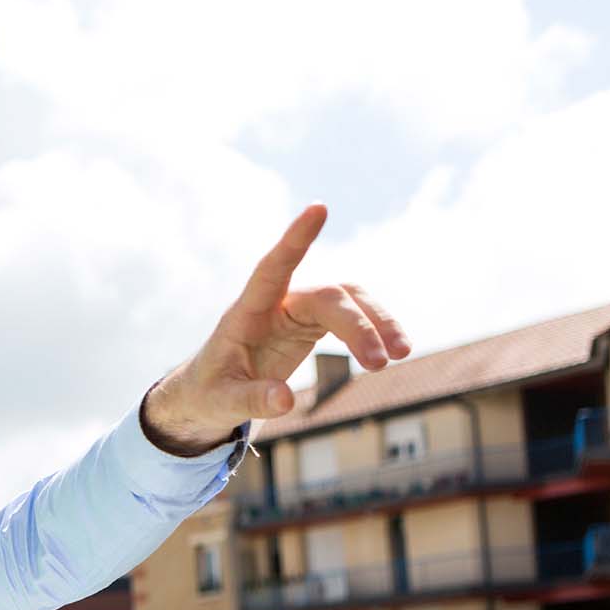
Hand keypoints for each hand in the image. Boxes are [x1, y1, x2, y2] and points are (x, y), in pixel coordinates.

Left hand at [143, 204, 412, 453]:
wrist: (208, 396)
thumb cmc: (209, 394)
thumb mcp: (222, 403)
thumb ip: (251, 401)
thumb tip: (286, 402)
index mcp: (246, 313)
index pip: (272, 268)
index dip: (294, 239)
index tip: (318, 207)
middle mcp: (276, 304)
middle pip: (328, 297)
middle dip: (359, 324)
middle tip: (382, 363)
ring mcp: (296, 311)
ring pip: (348, 301)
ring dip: (377, 323)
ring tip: (400, 355)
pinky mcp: (311, 325)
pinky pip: (352, 317)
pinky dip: (374, 332)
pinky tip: (392, 353)